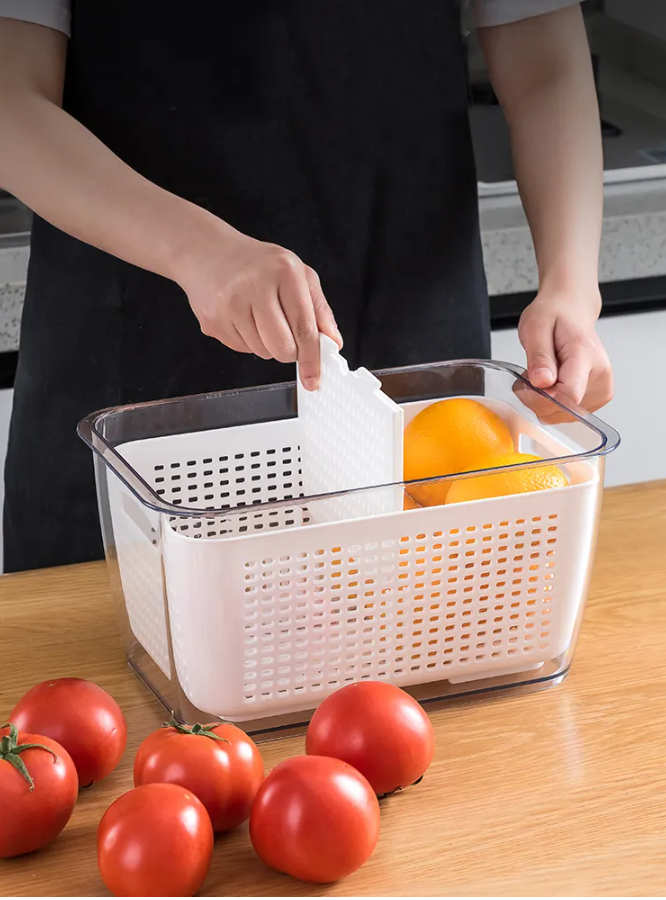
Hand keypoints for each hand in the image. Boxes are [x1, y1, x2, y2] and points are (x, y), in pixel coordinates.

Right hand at [172, 216, 341, 389]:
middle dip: (289, 351)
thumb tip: (332, 341)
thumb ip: (318, 309)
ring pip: (262, 352)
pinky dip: (247, 340)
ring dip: (267, 344)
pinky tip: (241, 317)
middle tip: (285, 334)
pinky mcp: (213, 320)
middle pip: (282, 347)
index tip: (314, 378)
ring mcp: (230, 304)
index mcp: (284, 271)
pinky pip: (242, 349)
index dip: (312, 358)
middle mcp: (255, 286)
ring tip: (258, 315)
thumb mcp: (297, 274)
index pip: (304, 327)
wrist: (207, 253)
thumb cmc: (257, 264)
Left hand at [518, 286, 612, 411]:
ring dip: (544, 401)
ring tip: (543, 375)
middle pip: (564, 408)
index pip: (568, 395)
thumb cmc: (554, 315)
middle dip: (538, 399)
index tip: (526, 384)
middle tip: (531, 374)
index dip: (541, 397)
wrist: (571, 310)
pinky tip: (552, 383)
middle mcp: (600, 375)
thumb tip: (542, 382)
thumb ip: (539, 356)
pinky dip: (553, 403)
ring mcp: (602, 389)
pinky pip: (568, 413)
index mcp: (586, 355)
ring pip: (564, 415)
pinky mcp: (598, 397)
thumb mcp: (535, 326)